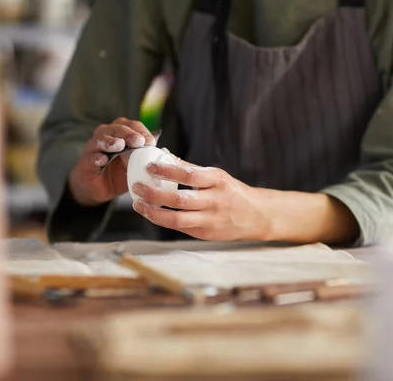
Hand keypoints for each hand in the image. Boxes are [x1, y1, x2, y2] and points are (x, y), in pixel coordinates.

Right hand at [68, 117, 155, 205]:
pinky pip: (90, 157)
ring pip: (101, 138)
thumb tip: (164, 153)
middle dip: (129, 134)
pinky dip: (96, 157)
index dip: (142, 131)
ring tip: (119, 146)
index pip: (133, 126)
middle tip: (138, 142)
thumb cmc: (119, 172)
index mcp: (121, 133)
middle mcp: (106, 135)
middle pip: (117, 128)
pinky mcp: (85, 161)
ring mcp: (94, 147)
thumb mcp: (136, 165)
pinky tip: (102, 160)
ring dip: (111, 141)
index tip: (151, 142)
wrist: (99, 189)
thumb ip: (145, 157)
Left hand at [130, 162, 272, 240]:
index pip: (189, 175)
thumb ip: (193, 169)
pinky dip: (162, 220)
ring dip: (153, 212)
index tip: (150, 167)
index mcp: (218, 181)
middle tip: (137, 186)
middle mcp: (215, 201)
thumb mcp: (218, 176)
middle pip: (180, 200)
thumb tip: (166, 158)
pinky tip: (150, 213)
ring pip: (177, 219)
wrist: (256, 216)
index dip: (167, 171)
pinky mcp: (205, 234)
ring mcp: (210, 220)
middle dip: (154, 194)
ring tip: (138, 204)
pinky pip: (179, 228)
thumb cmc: (232, 192)